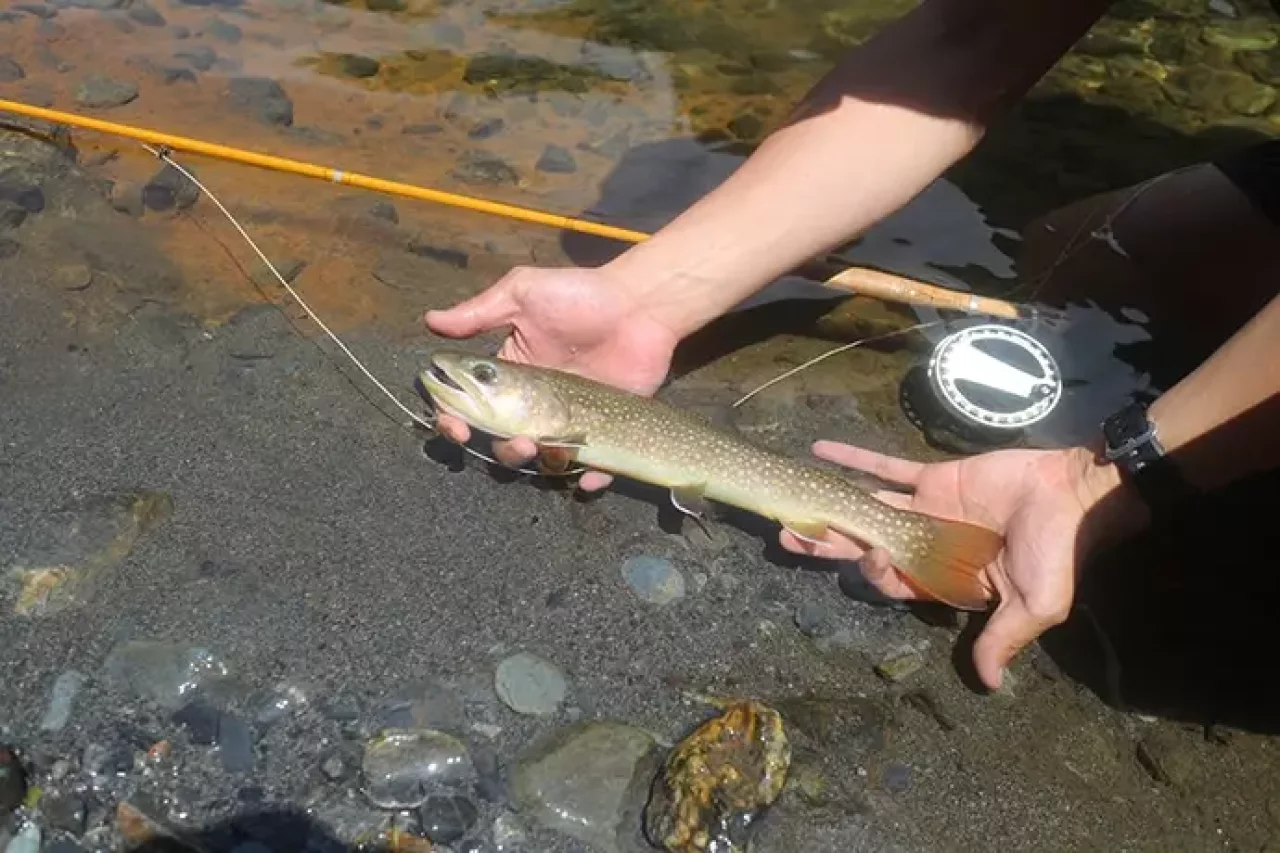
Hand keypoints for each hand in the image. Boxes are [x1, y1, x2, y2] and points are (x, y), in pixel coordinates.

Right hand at [423, 265, 678, 490]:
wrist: (640, 304)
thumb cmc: (580, 295)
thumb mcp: (523, 294)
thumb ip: (478, 313)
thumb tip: (430, 321)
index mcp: (510, 376)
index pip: (471, 408)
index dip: (455, 422)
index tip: (455, 427)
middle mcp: (535, 405)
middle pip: (505, 444)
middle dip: (503, 450)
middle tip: (519, 440)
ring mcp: (571, 421)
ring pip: (545, 461)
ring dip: (541, 464)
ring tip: (550, 446)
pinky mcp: (606, 430)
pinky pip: (595, 467)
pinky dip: (592, 478)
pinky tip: (590, 476)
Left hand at [780, 440, 1142, 689]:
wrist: (1071, 493)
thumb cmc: (1054, 552)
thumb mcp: (1035, 605)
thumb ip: (1003, 638)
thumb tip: (989, 684)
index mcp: (942, 580)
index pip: (892, 581)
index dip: (873, 573)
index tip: (867, 559)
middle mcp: (924, 546)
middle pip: (864, 546)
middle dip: (827, 544)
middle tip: (788, 538)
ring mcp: (924, 510)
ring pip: (867, 508)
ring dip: (831, 505)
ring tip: (790, 502)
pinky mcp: (931, 478)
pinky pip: (886, 468)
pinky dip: (854, 459)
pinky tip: (821, 451)